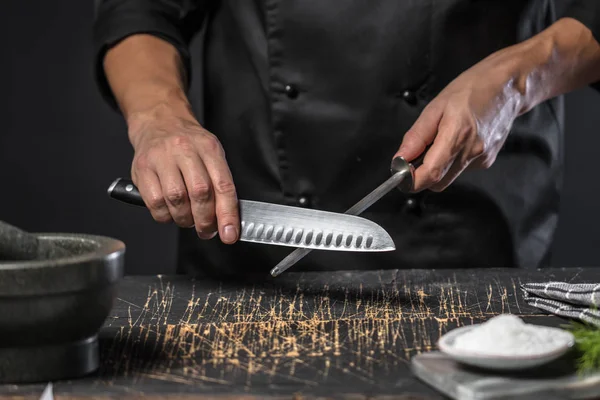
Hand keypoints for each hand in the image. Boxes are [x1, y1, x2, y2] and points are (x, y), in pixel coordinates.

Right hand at [128, 105, 239, 242]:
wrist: (160, 122)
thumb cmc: (189, 144)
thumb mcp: (212, 155)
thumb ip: (220, 185)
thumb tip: (227, 220)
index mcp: (209, 148)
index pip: (223, 185)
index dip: (228, 214)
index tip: (229, 234)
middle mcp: (185, 150)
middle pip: (200, 193)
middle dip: (205, 220)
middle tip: (207, 230)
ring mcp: (161, 158)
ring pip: (176, 200)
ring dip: (185, 219)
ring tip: (188, 219)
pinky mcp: (142, 169)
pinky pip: (155, 202)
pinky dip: (165, 216)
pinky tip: (170, 212)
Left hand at [394, 43, 536, 191]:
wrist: (508, 86)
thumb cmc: (472, 89)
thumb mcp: (436, 107)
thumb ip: (416, 137)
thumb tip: (400, 158)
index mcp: (457, 136)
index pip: (431, 174)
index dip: (411, 181)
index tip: (400, 174)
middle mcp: (472, 152)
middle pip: (438, 183)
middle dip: (422, 175)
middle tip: (415, 155)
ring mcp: (482, 158)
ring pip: (449, 177)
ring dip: (437, 166)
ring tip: (441, 138)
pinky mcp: (487, 160)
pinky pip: (461, 169)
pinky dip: (452, 160)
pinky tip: (457, 138)